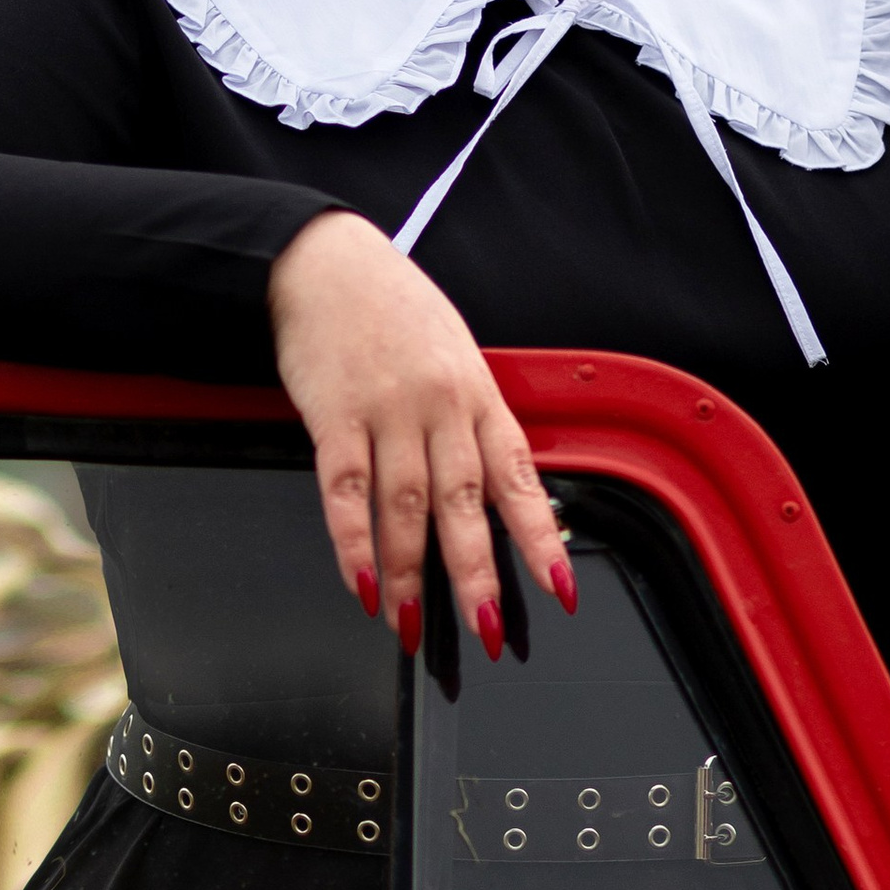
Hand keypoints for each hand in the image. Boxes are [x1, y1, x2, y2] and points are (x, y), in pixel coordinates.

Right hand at [267, 211, 574, 655]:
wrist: (329, 260)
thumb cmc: (395, 311)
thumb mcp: (454, 357)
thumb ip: (471, 424)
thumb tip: (494, 493)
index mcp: (479, 396)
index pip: (519, 478)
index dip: (540, 539)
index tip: (560, 590)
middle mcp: (441, 407)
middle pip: (465, 504)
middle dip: (476, 574)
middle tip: (485, 630)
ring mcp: (388, 411)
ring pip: (406, 505)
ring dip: (409, 572)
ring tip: (410, 625)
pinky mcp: (334, 414)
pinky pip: (346, 488)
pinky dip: (352, 540)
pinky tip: (360, 580)